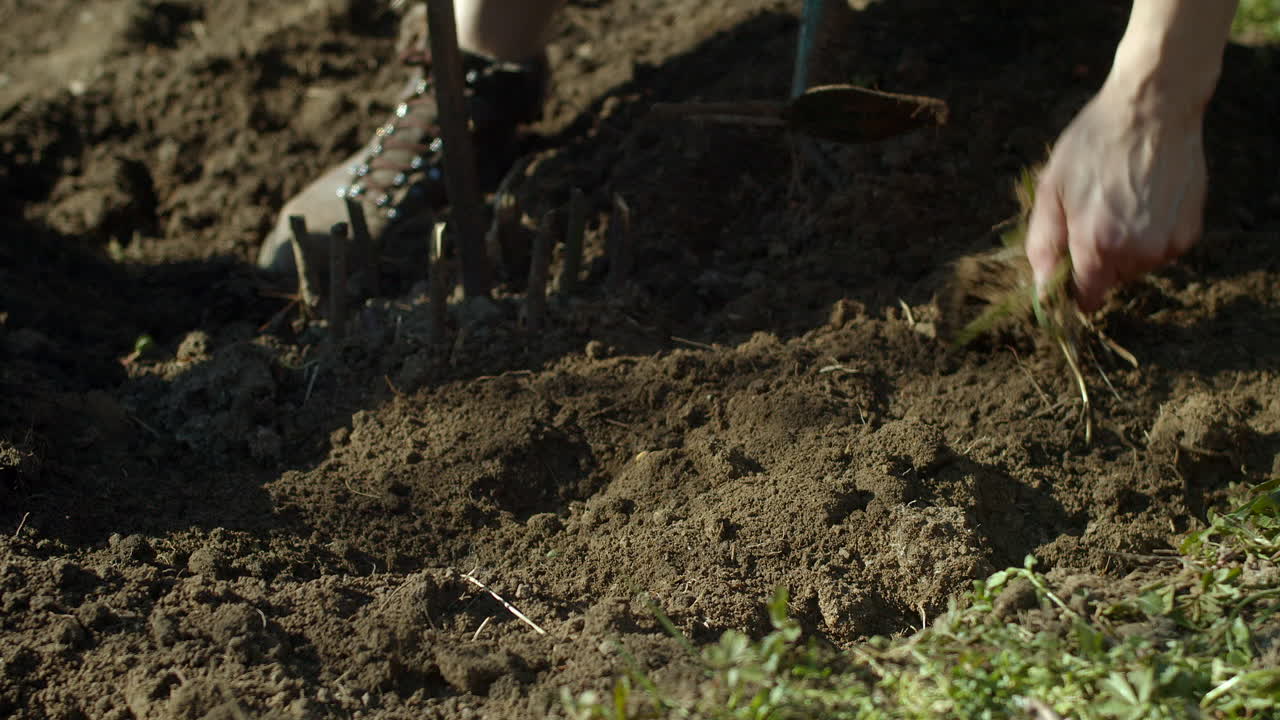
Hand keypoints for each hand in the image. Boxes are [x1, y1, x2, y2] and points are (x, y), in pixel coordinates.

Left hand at [1024, 0, 1234, 311]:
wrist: (1153, 108)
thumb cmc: (1093, 144)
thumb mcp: (1051, 190)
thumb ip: (1043, 245)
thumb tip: (1043, 290)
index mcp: (1098, 245)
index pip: (1085, 300)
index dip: (1070, 289)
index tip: (1065, 269)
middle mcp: (1138, 253)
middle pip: (1109, 282)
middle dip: (1096, 261)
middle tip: (1091, 215)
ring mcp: (1168, 244)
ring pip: (1135, 267)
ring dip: (1124, 248)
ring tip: (1118, 201)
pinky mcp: (1190, 233)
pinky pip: (1160, 250)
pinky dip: (1150, 236)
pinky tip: (1144, 200)